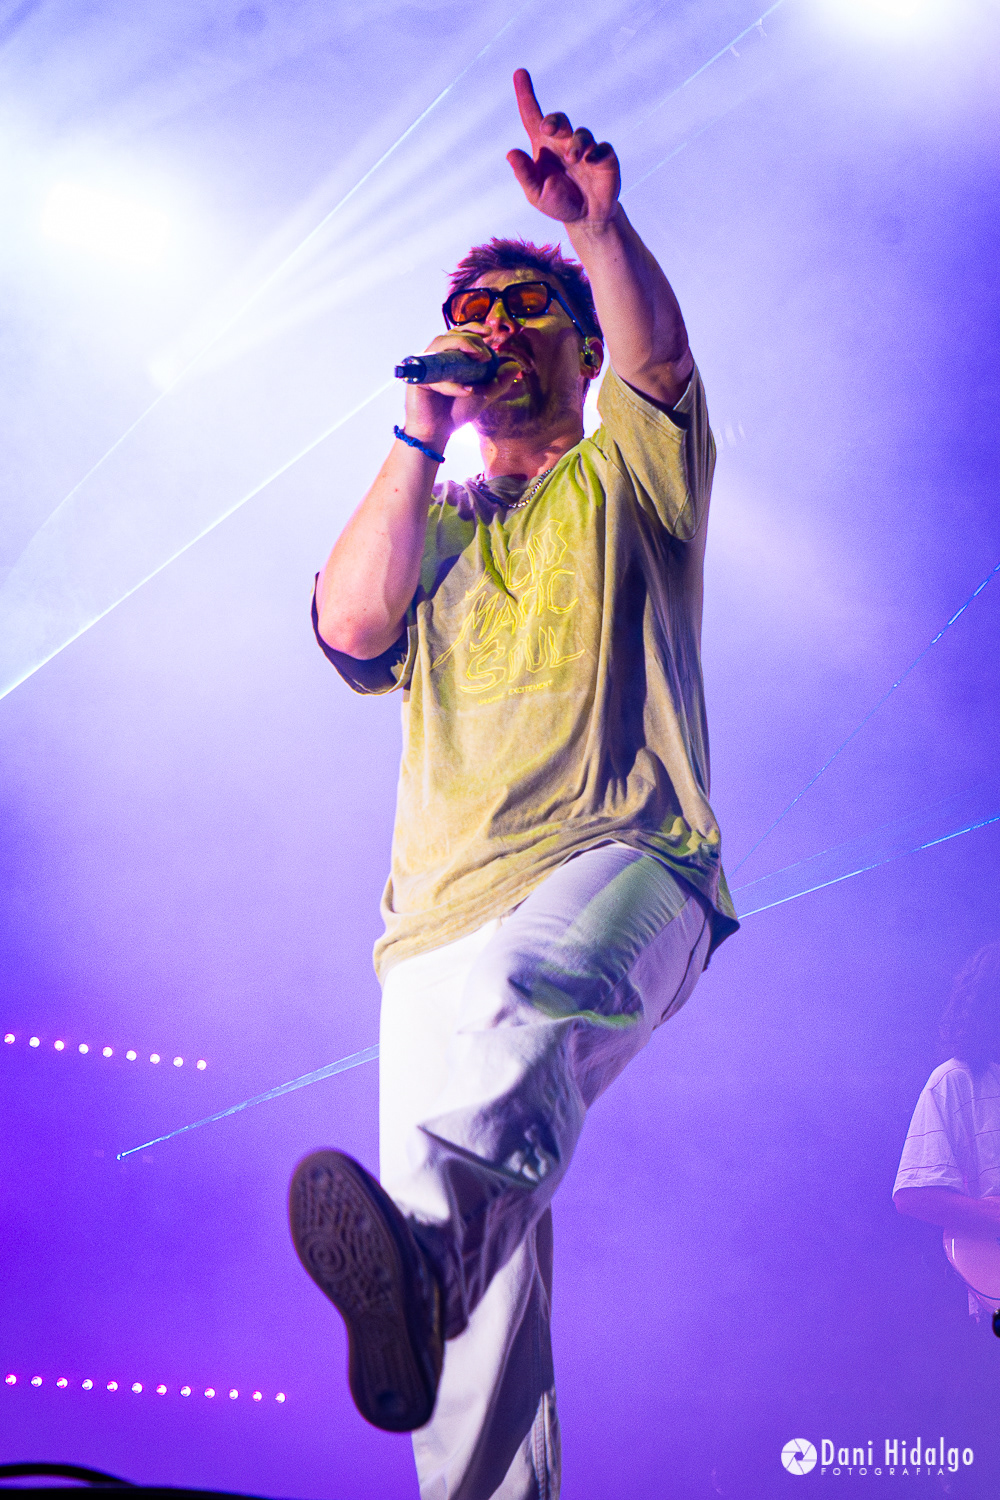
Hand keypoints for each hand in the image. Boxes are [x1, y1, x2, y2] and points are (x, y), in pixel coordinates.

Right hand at [403, 330, 521, 443]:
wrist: (438, 432)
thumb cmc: (457, 412)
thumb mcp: (483, 395)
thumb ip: (498, 382)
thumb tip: (515, 366)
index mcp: (449, 357)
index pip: (459, 334)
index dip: (473, 328)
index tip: (490, 332)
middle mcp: (435, 358)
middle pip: (450, 335)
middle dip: (471, 339)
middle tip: (487, 355)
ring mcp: (425, 367)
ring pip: (440, 345)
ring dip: (462, 346)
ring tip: (481, 359)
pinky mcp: (417, 380)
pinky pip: (435, 375)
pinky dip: (452, 384)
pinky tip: (467, 391)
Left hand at [506, 69, 620, 226]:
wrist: (586, 218)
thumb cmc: (557, 202)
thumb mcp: (536, 193)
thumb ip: (524, 175)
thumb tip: (510, 154)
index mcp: (543, 147)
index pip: (532, 116)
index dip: (526, 94)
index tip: (519, 73)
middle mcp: (564, 142)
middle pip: (559, 120)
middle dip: (554, 120)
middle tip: (547, 129)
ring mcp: (586, 149)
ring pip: (581, 134)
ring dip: (576, 144)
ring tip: (573, 159)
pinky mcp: (604, 158)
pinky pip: (602, 149)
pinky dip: (596, 153)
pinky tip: (590, 161)